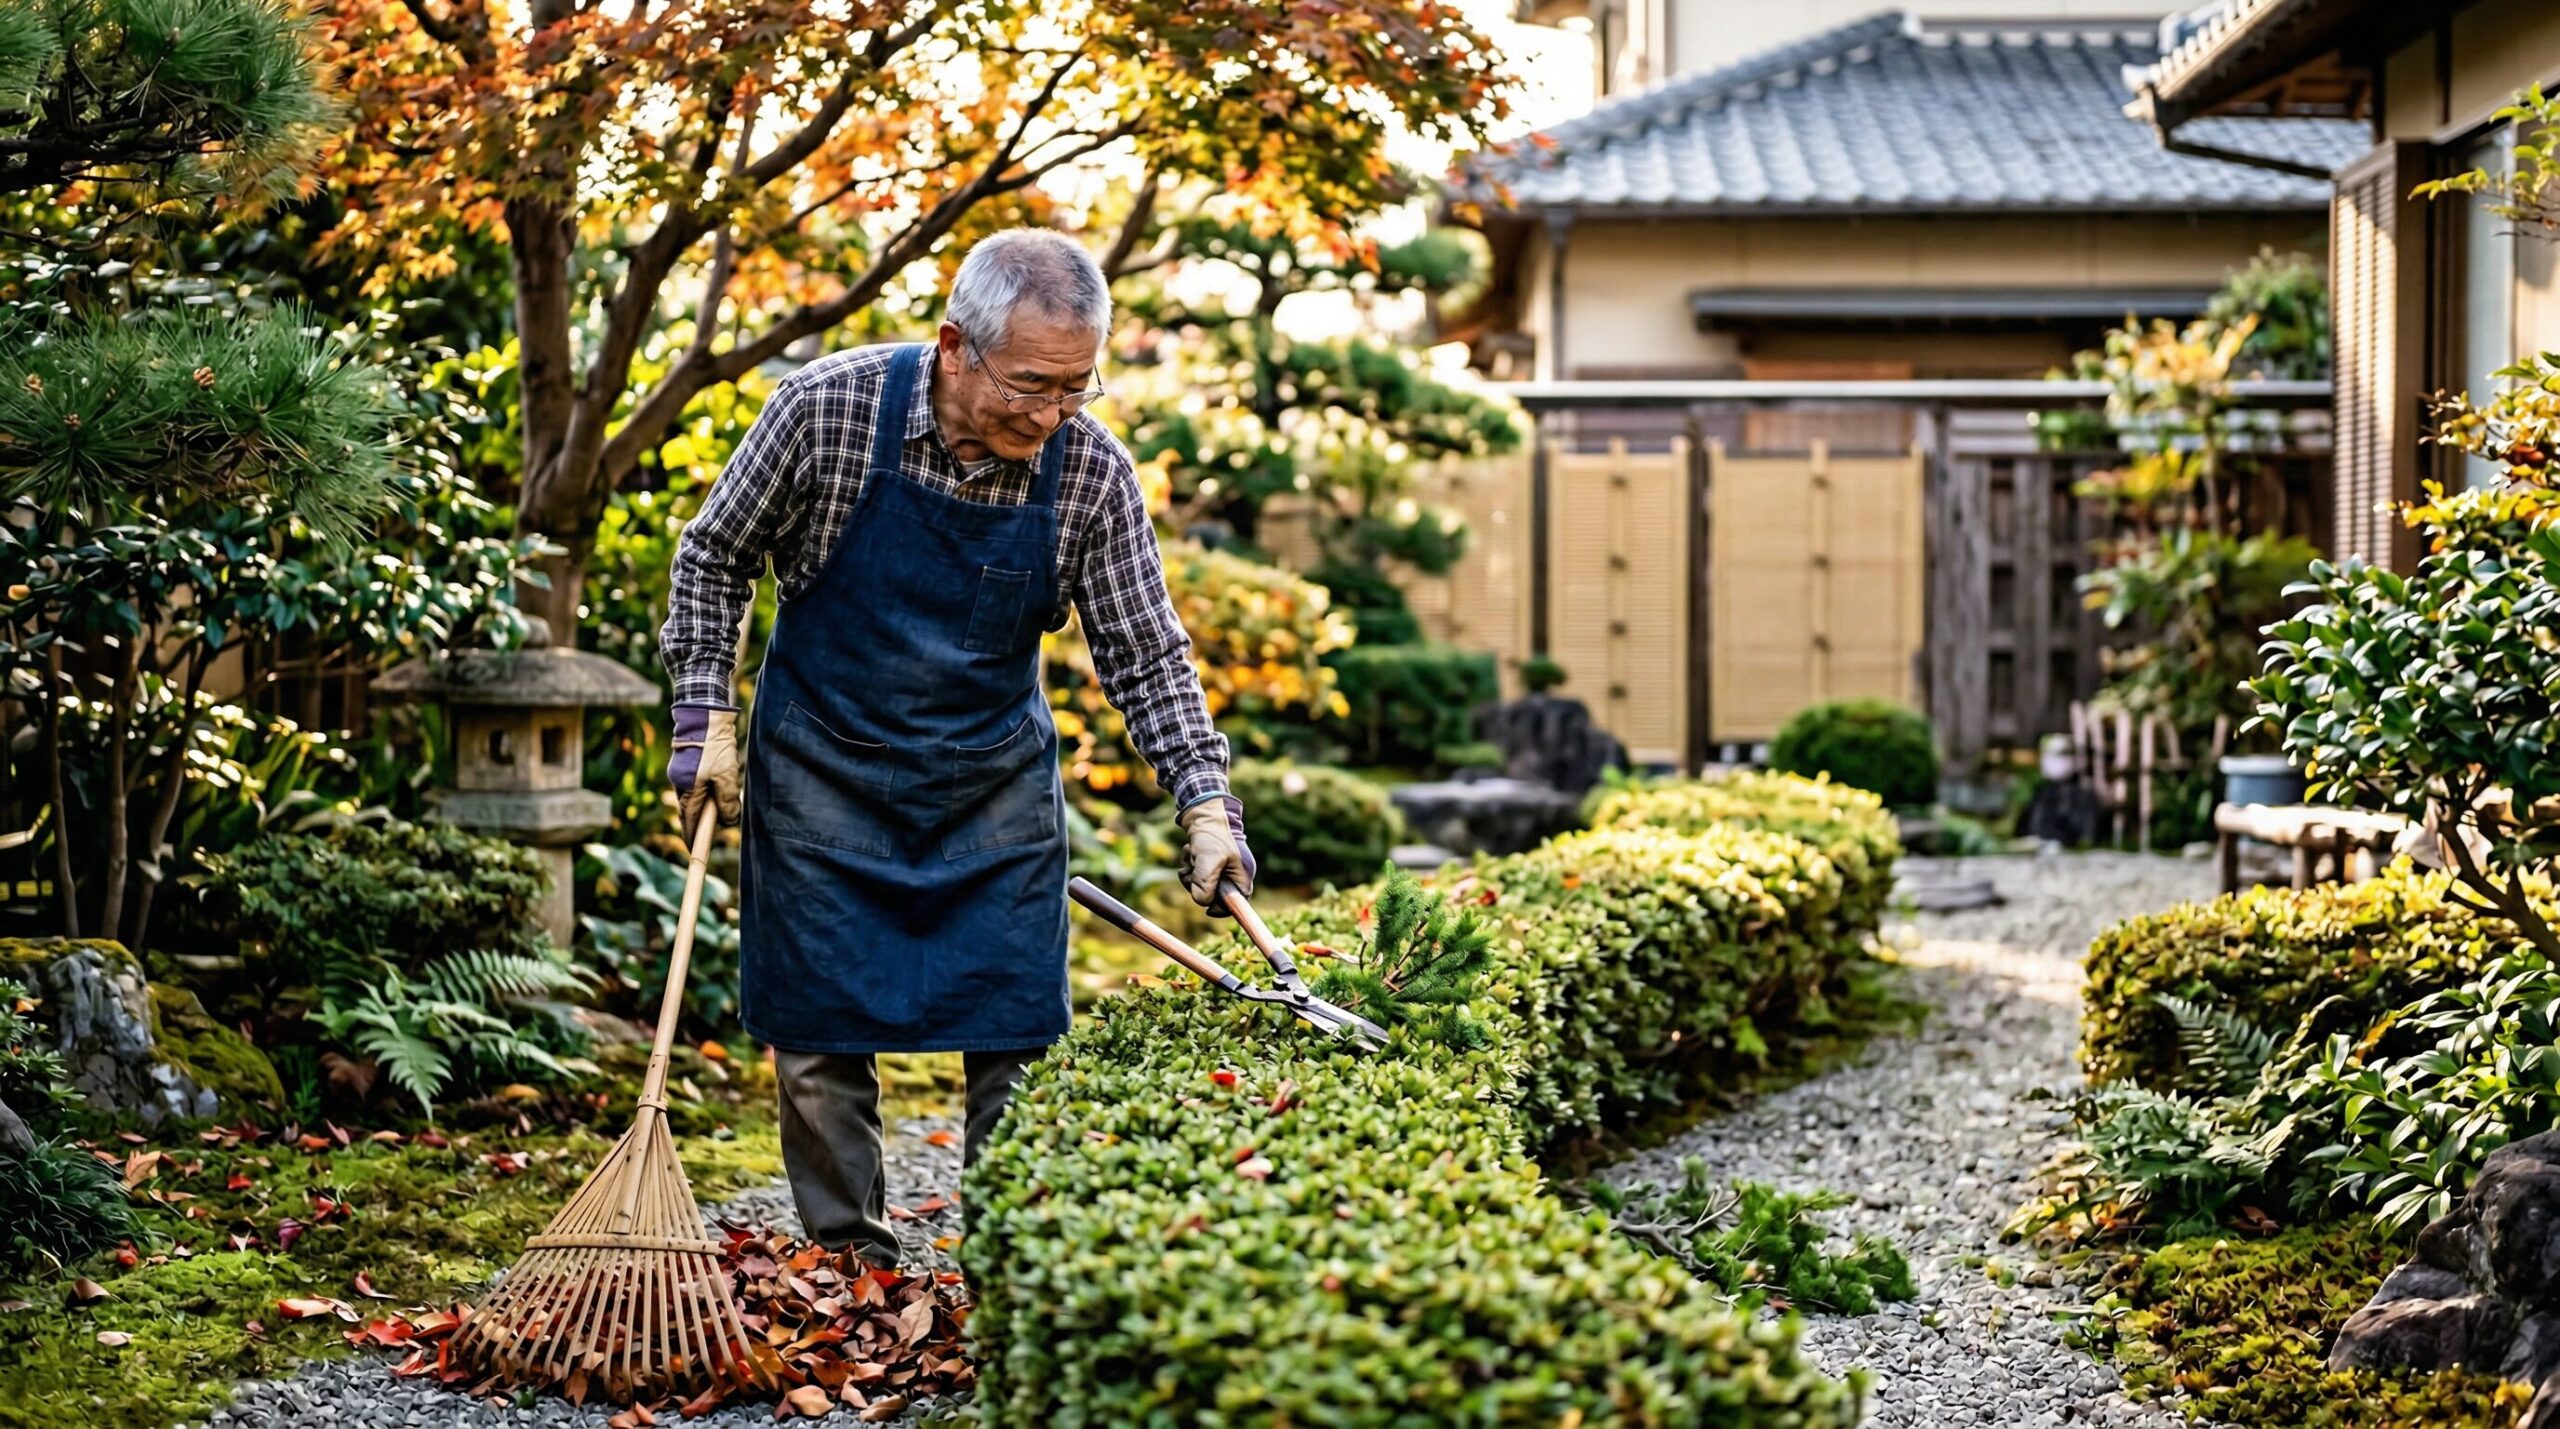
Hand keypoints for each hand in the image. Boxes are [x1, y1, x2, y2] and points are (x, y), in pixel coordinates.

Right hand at [671, 704, 741, 831]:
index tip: (694, 851)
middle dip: (699, 823)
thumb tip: (728, 820)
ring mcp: (681, 772)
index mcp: (687, 789)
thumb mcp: (726, 775)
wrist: (704, 715)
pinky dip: (705, 792)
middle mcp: (679, 782)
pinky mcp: (687, 763)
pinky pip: (695, 784)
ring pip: (694, 796)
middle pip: (690, 810)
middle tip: (708, 836)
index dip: (692, 837)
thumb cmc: (715, 745)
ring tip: (719, 811)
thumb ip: (727, 800)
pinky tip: (715, 790)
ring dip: (705, 806)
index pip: (688, 820)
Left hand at [1177, 794, 1254, 914]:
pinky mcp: (1210, 861)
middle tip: (1193, 869)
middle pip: (1215, 895)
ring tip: (1191, 854)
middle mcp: (1234, 873)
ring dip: (1191, 872)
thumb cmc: (1212, 834)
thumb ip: (1206, 883)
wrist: (1204, 811)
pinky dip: (1189, 864)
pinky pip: (1196, 873)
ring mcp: (1222, 867)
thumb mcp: (1209, 859)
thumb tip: (1202, 902)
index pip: (1236, 904)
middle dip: (1199, 884)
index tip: (1207, 910)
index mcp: (1242, 875)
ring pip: (1202, 884)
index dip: (1222, 909)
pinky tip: (1189, 851)